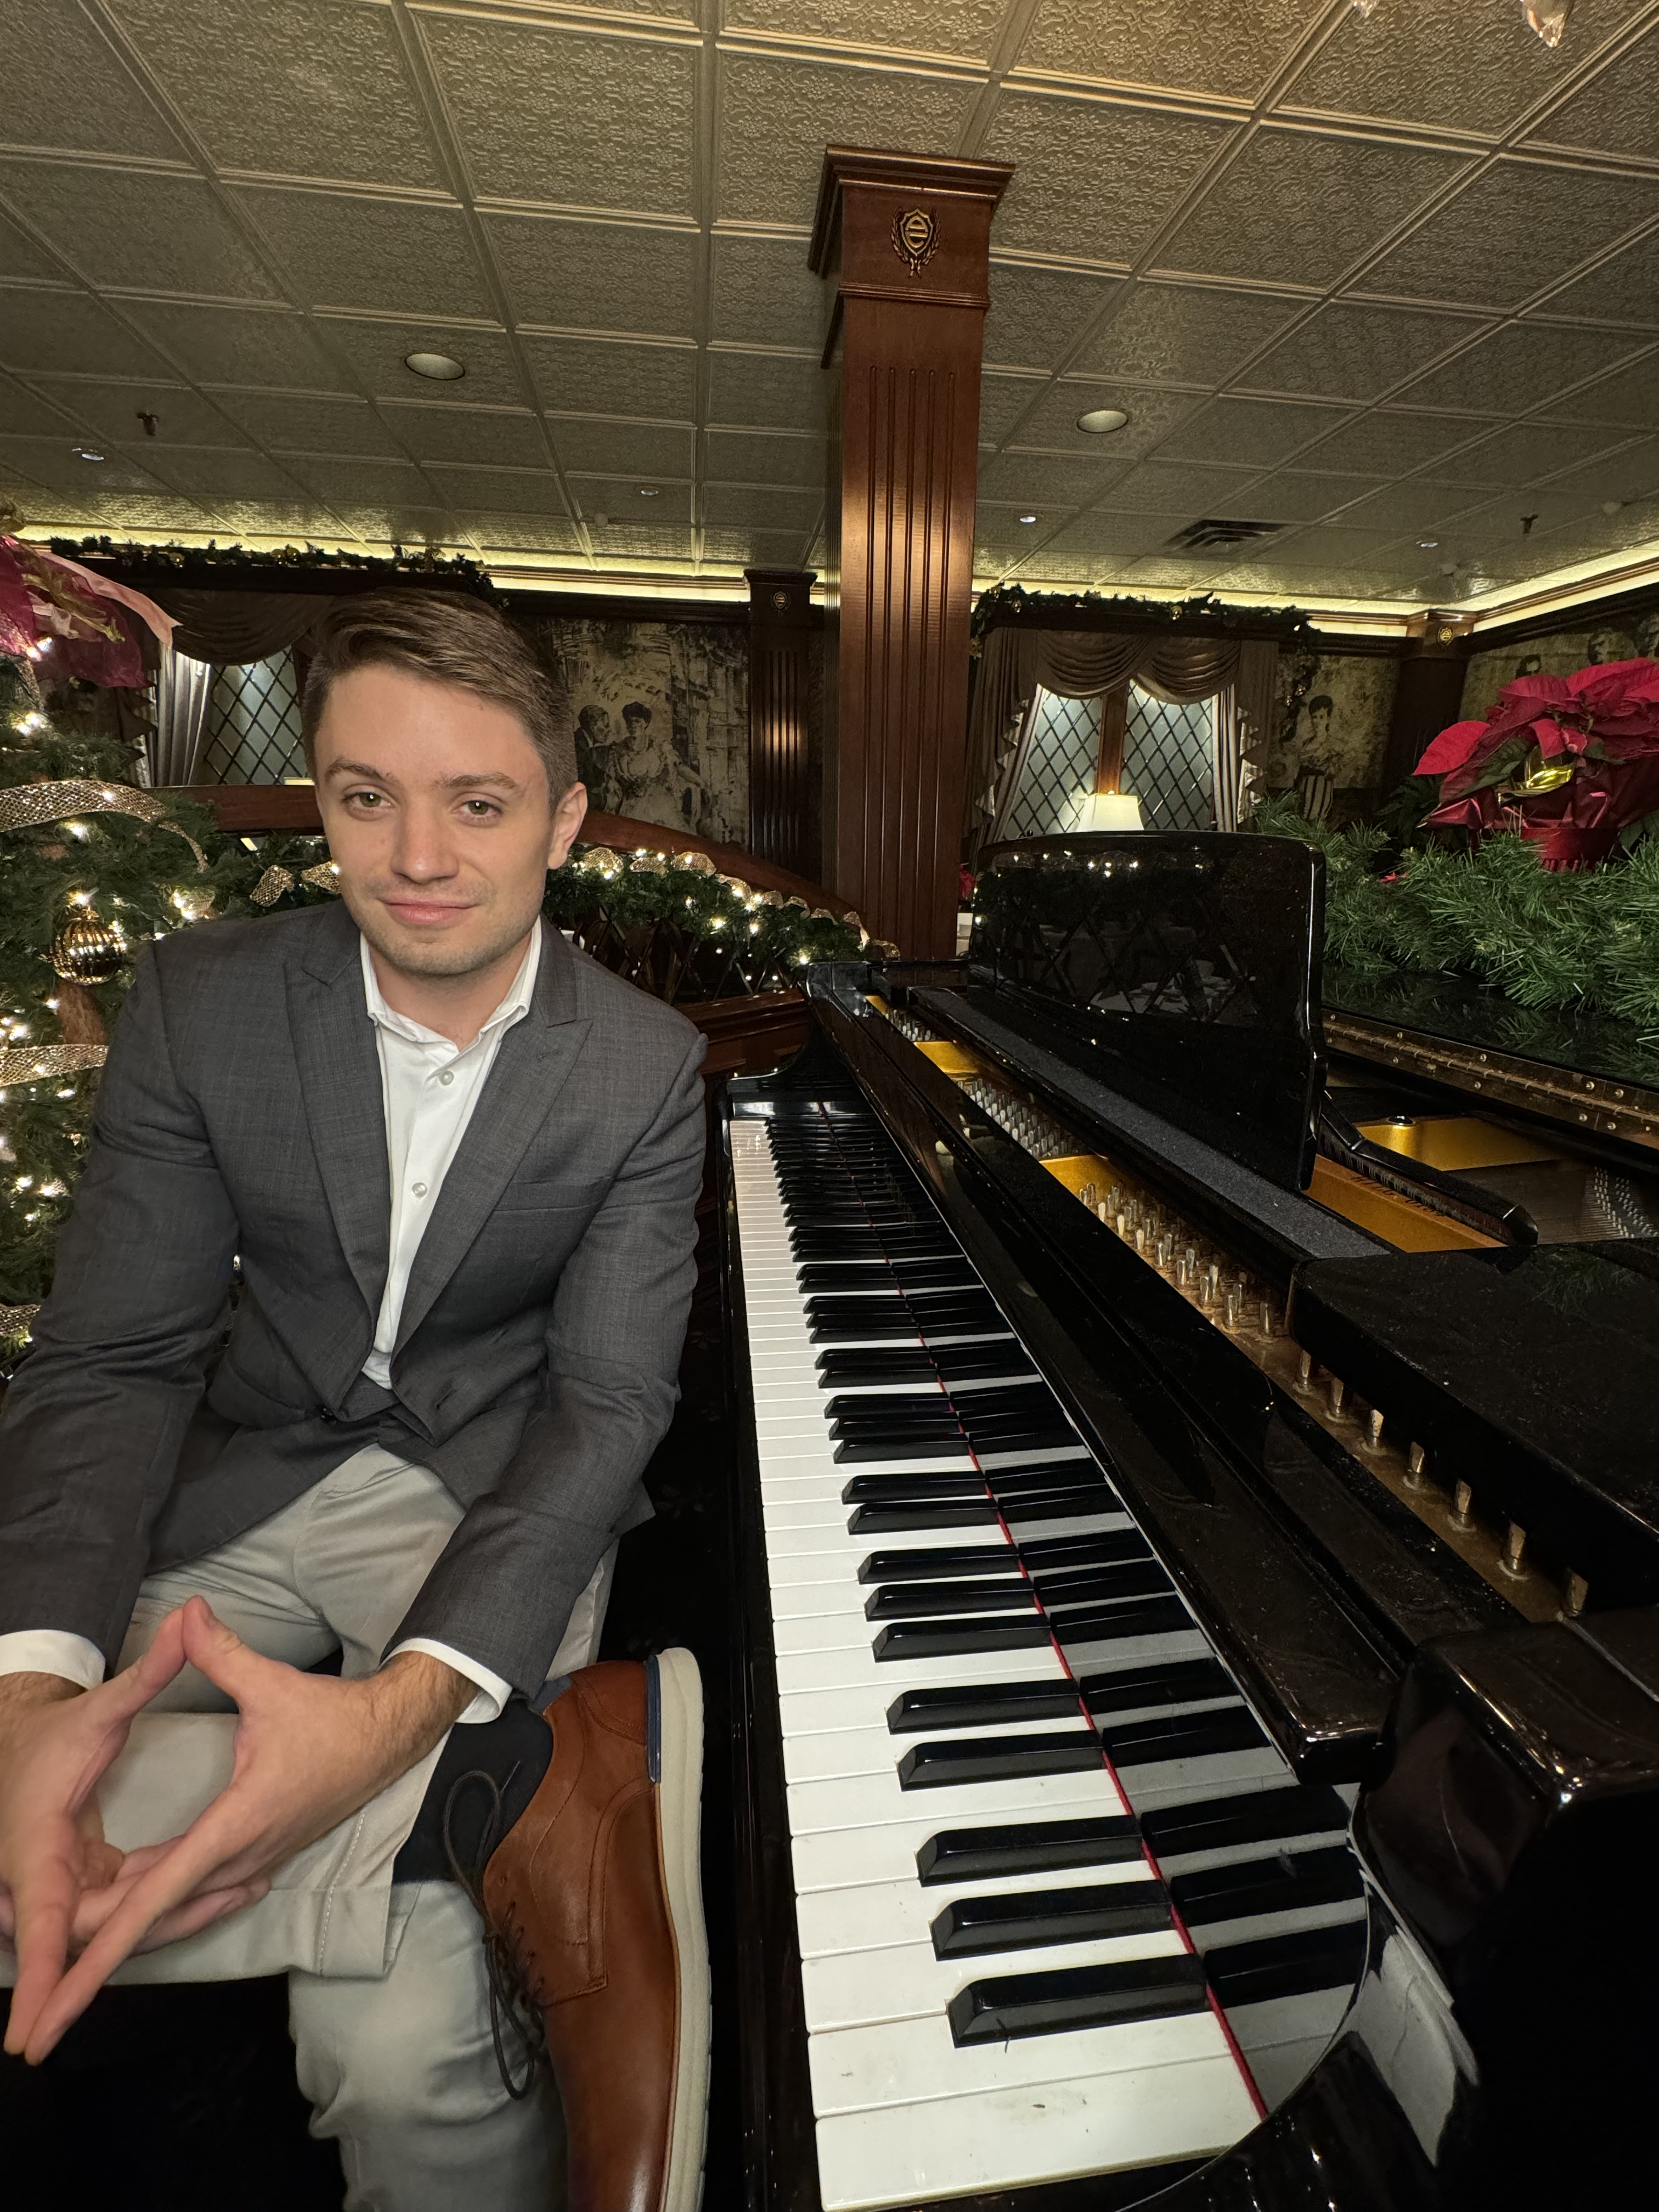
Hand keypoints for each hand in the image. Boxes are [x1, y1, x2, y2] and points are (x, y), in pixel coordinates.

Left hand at [9, 1597, 471, 2062]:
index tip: (67, 1992)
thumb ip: (220, 1654)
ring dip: (125, 1934)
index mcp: (237, 1825)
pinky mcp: (259, 1857)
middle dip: (95, 1962)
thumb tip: (187, 1611)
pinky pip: (198, 1897)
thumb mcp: (271, 1684)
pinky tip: (135, 1909)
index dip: (104, 1946)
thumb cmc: (330, 1716)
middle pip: (154, 1921)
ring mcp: (253, 1863)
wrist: (388, 1739)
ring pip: (175, 1913)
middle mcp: (241, 1858)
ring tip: (68, 1963)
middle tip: (42, 2011)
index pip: (154, 1897)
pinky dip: (160, 1911)